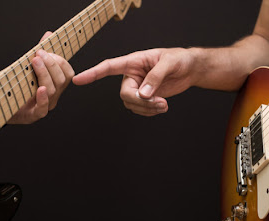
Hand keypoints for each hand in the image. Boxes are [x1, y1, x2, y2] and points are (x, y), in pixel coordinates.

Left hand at [8, 31, 74, 123]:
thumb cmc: (16, 87)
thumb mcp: (29, 68)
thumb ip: (40, 53)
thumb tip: (48, 34)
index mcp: (54, 84)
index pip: (67, 73)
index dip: (60, 61)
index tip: (45, 51)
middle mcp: (53, 96)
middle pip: (61, 80)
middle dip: (51, 64)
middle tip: (38, 54)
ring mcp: (44, 106)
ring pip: (53, 90)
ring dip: (45, 73)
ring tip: (35, 62)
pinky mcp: (33, 115)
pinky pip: (43, 108)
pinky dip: (43, 98)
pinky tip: (40, 88)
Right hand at [73, 48, 200, 116]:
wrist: (190, 69)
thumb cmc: (179, 60)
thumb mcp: (169, 64)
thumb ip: (155, 78)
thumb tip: (143, 94)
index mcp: (133, 61)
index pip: (109, 67)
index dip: (93, 74)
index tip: (77, 80)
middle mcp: (132, 75)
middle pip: (125, 94)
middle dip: (141, 102)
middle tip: (160, 103)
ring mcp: (137, 87)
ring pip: (131, 104)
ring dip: (148, 109)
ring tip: (164, 105)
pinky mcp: (145, 97)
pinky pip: (139, 109)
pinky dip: (150, 112)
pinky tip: (161, 107)